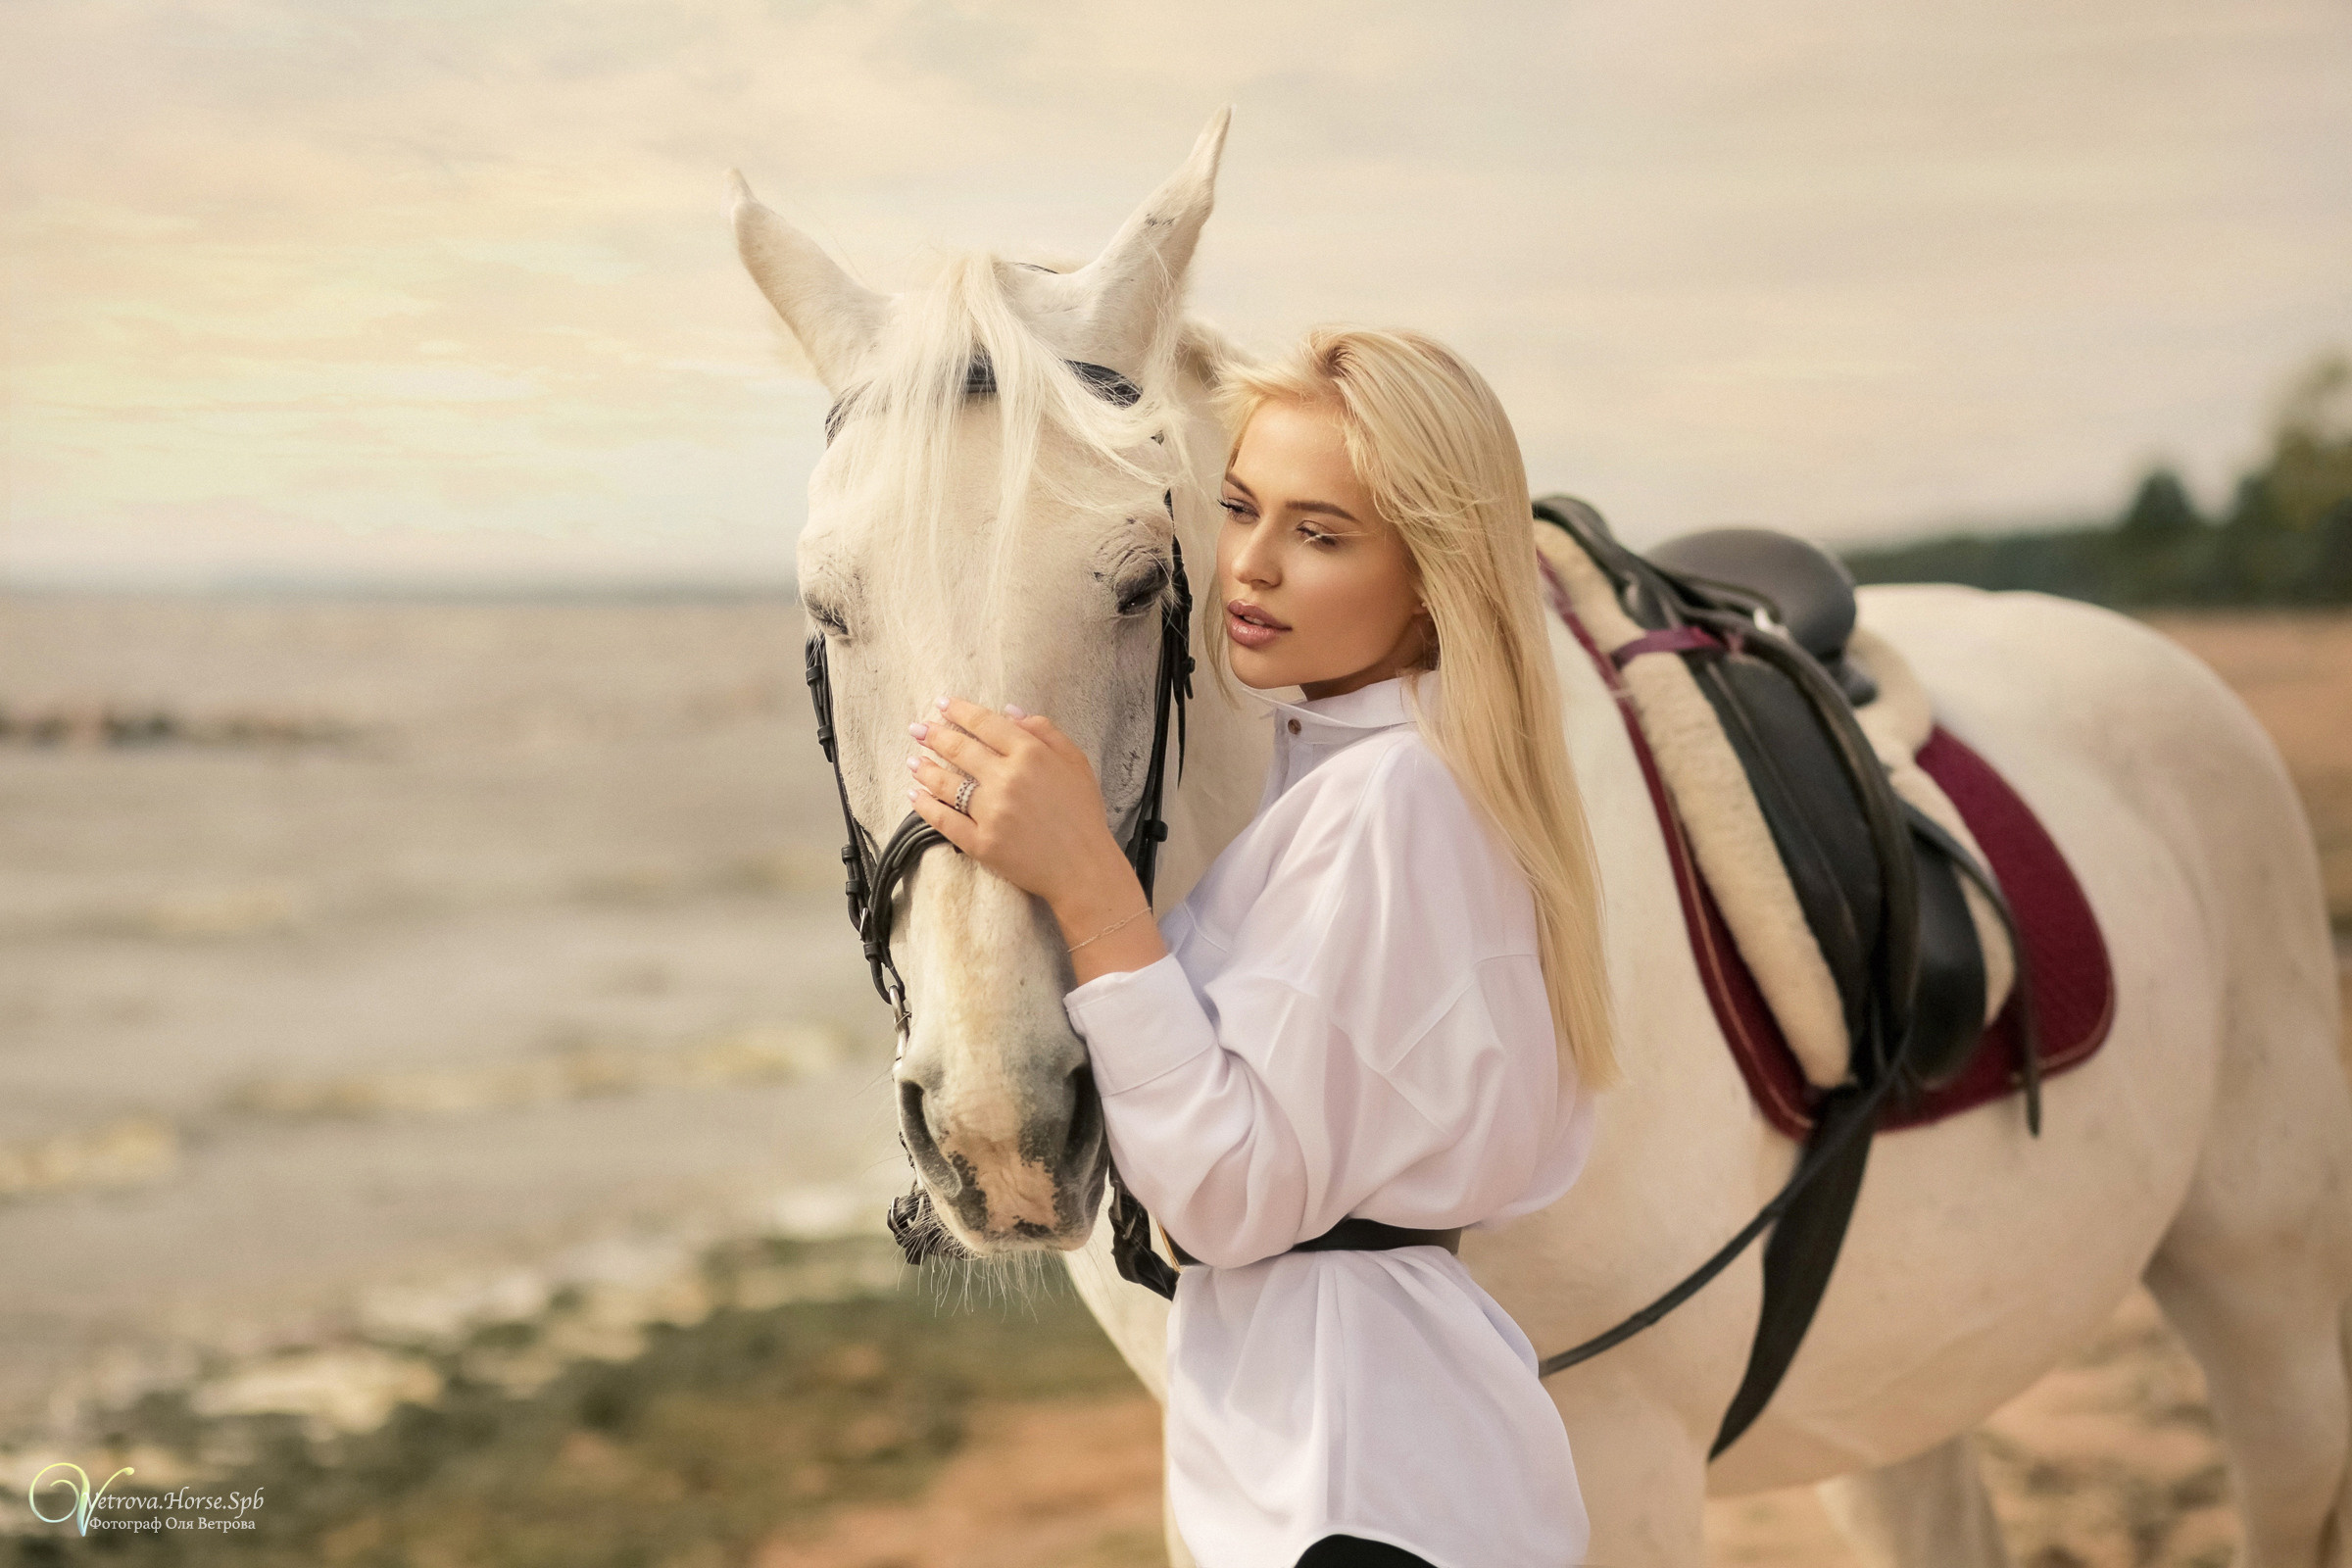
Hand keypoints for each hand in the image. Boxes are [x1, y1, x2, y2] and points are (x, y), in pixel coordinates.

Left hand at [904, 696, 1137, 913]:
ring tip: (913, 761)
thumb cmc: (1083, 814)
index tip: (941, 705)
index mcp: (1031, 755)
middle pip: (960, 749)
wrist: (1083, 868)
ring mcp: (990, 812)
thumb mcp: (1076, 762)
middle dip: (934, 735)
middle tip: (917, 729)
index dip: (959, 711)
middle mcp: (1006, 779)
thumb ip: (1045, 731)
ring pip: (947, 783)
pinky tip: (915, 795)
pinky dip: (925, 806)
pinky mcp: (980, 843)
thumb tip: (1010, 711)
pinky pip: (944, 820)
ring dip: (925, 769)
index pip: (985, 724)